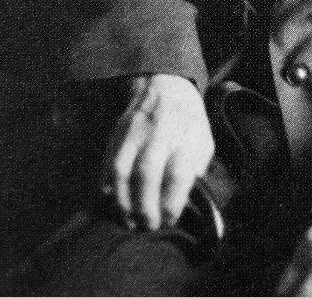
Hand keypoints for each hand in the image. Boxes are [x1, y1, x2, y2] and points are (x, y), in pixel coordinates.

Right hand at [101, 73, 214, 230]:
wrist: (165, 87)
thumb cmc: (188, 123)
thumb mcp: (203, 142)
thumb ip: (196, 170)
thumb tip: (186, 202)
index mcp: (186, 135)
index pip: (178, 174)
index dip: (172, 203)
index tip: (170, 219)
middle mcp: (160, 131)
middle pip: (146, 173)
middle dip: (145, 207)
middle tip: (147, 225)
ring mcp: (135, 131)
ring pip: (121, 169)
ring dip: (122, 201)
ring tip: (128, 219)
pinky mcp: (118, 132)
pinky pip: (107, 161)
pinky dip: (107, 184)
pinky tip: (113, 199)